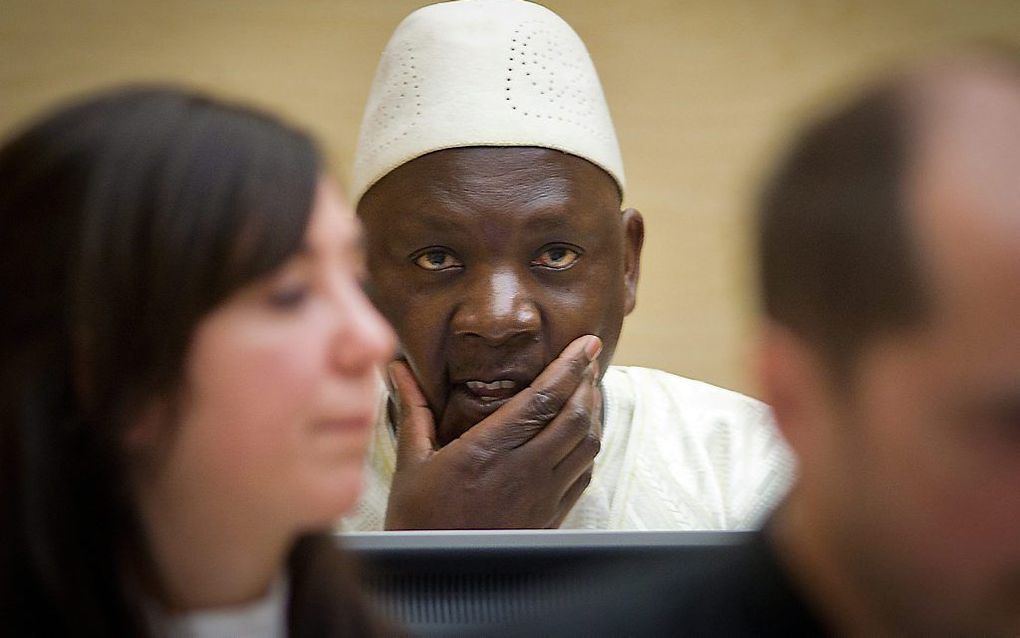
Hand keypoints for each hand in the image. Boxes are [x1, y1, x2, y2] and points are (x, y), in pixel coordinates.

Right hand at [384, 335, 602, 528]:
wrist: (435, 576)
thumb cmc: (419, 519)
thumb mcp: (411, 461)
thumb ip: (414, 409)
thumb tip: (398, 367)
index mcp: (487, 451)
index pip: (543, 399)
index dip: (571, 367)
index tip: (586, 343)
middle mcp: (522, 472)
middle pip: (575, 418)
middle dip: (588, 382)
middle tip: (589, 359)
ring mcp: (541, 497)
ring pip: (587, 446)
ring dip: (593, 412)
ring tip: (588, 389)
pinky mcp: (550, 517)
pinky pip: (584, 475)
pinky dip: (589, 447)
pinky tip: (581, 434)